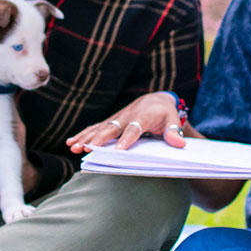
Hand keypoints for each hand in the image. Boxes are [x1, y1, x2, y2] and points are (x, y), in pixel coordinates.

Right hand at [65, 91, 191, 152]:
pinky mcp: (110, 122)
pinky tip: (70, 142)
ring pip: (99, 129)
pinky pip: (95, 128)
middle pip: (111, 129)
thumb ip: (174, 131)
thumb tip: (179, 143)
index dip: (127, 139)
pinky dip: (83, 135)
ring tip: (73, 147)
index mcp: (143, 116)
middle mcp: (127, 116)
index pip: (135, 128)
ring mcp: (116, 119)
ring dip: (85, 138)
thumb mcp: (173, 119)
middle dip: (98, 139)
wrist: (155, 99)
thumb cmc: (165, 113)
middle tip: (87, 149)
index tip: (119, 150)